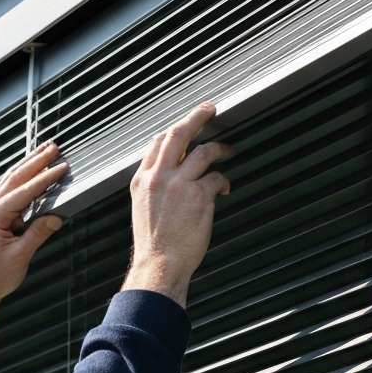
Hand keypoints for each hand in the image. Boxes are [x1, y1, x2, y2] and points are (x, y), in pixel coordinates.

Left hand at [0, 142, 68, 353]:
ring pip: (11, 183)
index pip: (23, 192)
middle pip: (15, 179)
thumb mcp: (19, 257)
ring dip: (28, 166)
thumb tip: (56, 216)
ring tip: (44, 152)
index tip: (61, 166)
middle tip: (54, 147)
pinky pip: (10, 194)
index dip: (44, 178)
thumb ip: (37, 234)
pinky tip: (32, 174)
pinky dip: (23, 181)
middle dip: (35, 161)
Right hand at [122, 103, 231, 307]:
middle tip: (210, 108)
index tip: (187, 124)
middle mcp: (159, 177)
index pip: (158, 142)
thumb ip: (155, 187)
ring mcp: (179, 184)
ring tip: (229, 149)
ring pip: (203, 151)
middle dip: (197, 116)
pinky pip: (217, 177)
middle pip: (179, 134)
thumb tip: (172, 173)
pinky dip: (223, 181)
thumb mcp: (143, 208)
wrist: (159, 264)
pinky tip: (224, 189)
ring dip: (220, 148)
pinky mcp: (199, 195)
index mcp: (142, 179)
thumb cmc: (154, 243)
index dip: (175, 129)